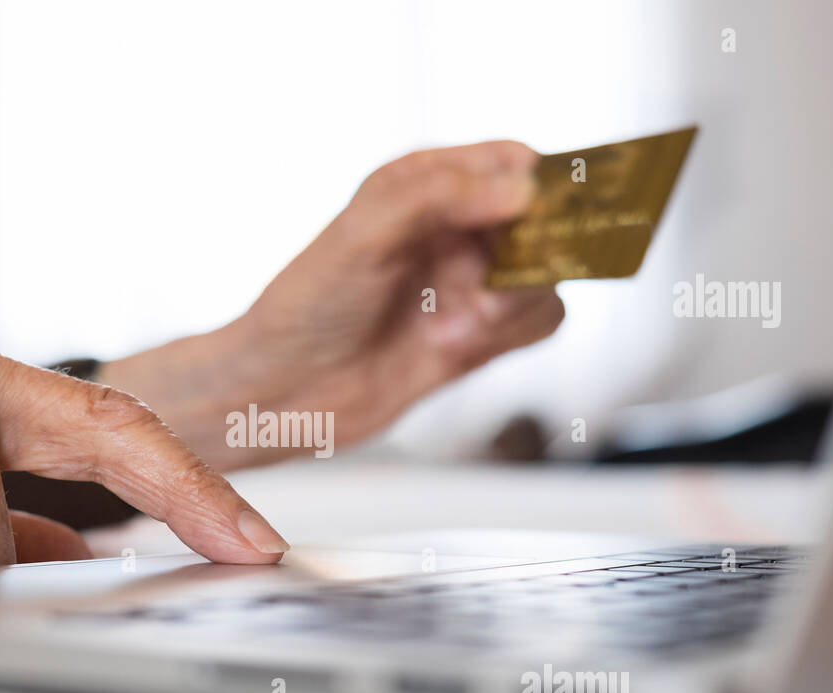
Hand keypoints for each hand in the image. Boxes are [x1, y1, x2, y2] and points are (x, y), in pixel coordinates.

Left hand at [102, 140, 564, 467]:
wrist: (286, 392)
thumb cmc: (307, 306)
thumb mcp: (364, 233)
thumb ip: (439, 197)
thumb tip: (522, 189)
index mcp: (425, 184)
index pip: (512, 161)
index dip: (535, 186)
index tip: (531, 219)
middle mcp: (454, 228)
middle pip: (542, 221)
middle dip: (525, 256)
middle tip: (480, 285)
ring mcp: (469, 282)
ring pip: (546, 274)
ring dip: (513, 302)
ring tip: (453, 326)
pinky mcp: (480, 333)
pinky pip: (540, 321)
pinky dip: (511, 334)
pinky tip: (452, 346)